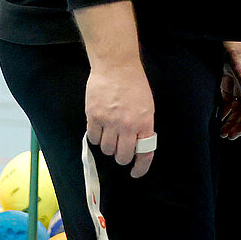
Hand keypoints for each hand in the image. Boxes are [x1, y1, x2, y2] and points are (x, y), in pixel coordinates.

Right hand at [85, 60, 155, 177]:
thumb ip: (143, 127)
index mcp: (144, 123)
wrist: (117, 67)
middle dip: (121, 157)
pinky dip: (95, 138)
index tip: (136, 172)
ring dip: (108, 147)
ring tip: (109, 136)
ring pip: (106, 149)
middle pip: (122, 156)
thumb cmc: (135, 85)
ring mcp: (109, 122)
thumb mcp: (147, 107)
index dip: (140, 167)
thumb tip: (137, 144)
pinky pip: (92, 138)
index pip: (145, 153)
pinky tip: (99, 130)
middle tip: (120, 151)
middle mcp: (127, 126)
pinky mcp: (93, 116)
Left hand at [218, 41, 240, 138]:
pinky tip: (220, 120)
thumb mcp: (238, 57)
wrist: (229, 32)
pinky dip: (226, 112)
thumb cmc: (236, 43)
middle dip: (239, 125)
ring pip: (238, 109)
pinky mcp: (230, 83)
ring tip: (224, 133)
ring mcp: (240, 85)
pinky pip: (230, 102)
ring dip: (232, 121)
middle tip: (229, 136)